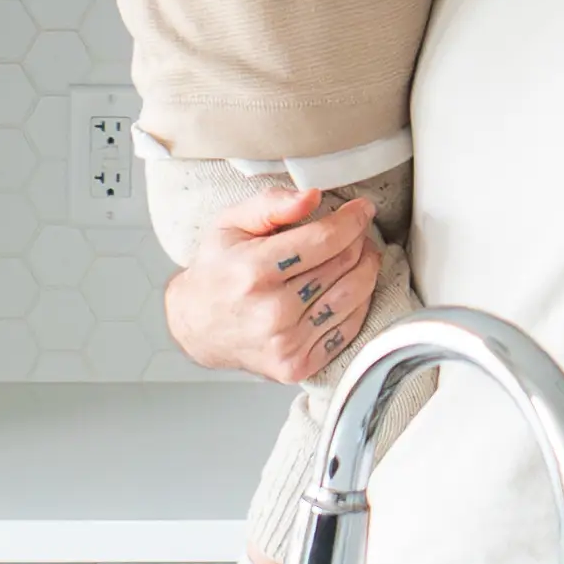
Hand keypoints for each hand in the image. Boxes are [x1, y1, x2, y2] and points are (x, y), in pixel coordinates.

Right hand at [157, 186, 375, 384]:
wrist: (196, 326)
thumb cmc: (218, 270)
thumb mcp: (231, 223)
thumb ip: (272, 204)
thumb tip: (313, 197)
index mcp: (254, 270)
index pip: (325, 239)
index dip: (352, 220)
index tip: (362, 209)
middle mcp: (272, 311)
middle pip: (344, 264)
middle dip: (359, 240)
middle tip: (357, 230)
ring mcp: (286, 343)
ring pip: (354, 296)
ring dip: (366, 269)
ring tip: (360, 254)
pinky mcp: (297, 366)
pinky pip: (348, 329)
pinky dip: (359, 303)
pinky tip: (351, 286)